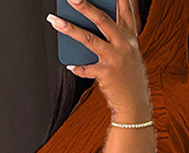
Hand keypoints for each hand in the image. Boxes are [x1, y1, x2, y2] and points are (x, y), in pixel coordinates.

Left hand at [46, 0, 150, 116]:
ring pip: (88, 39)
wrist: (135, 106)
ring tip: (54, 20)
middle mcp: (123, 45)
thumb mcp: (129, 56)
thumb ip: (114, 40)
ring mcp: (115, 59)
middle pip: (102, 19)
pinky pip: (86, 68)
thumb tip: (88, 27)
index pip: (125, 10)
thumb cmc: (129, 80)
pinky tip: (70, 65)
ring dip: (69, 28)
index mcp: (130, 38)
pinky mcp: (106, 74)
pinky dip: (77, 67)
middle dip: (85, 6)